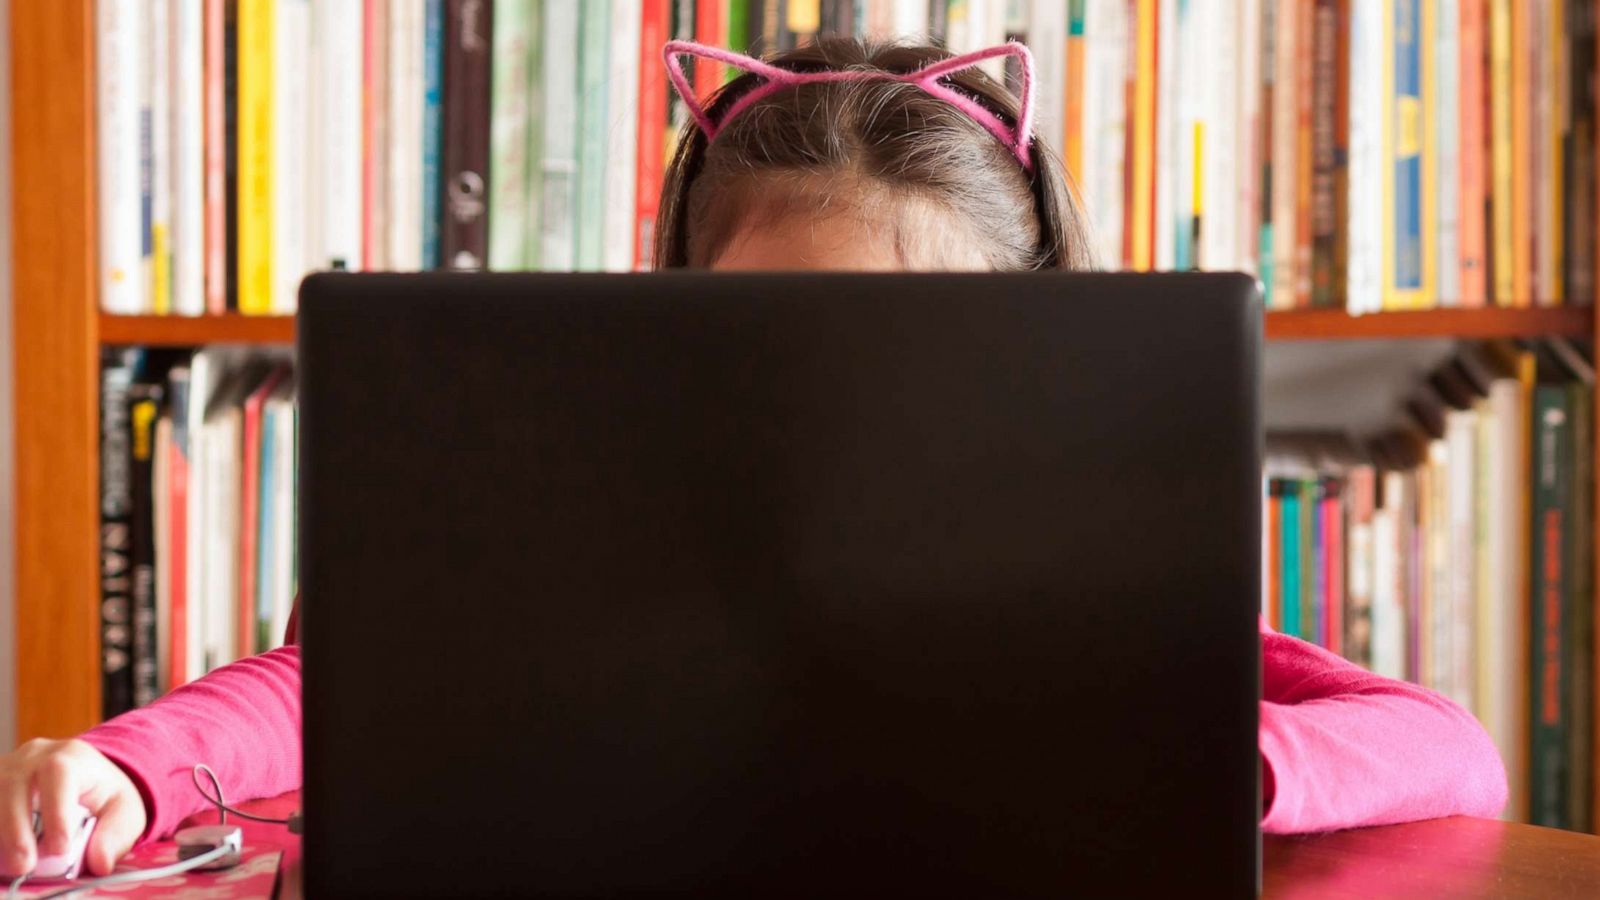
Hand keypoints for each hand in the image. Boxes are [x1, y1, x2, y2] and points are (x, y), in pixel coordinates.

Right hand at [0, 738, 145, 877]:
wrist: (83, 778)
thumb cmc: (103, 794)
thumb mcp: (124, 810)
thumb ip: (115, 834)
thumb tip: (100, 862)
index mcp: (71, 756)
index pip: (58, 773)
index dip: (56, 811)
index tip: (59, 848)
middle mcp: (33, 757)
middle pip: (14, 785)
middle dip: (17, 829)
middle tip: (25, 864)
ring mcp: (6, 768)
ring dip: (0, 831)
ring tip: (12, 864)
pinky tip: (1, 851)